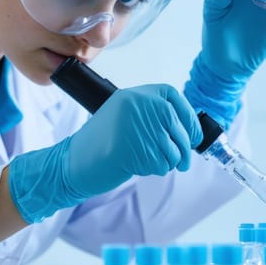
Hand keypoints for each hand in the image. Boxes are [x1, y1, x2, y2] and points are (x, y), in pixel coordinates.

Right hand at [8, 84, 203, 223]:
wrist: (72, 163)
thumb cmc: (99, 143)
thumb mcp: (123, 116)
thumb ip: (150, 115)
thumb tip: (187, 128)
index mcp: (134, 95)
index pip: (172, 97)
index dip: (188, 116)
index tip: (193, 133)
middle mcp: (138, 105)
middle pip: (179, 125)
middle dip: (185, 146)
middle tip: (183, 161)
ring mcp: (139, 126)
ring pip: (175, 147)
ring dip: (170, 161)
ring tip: (149, 161)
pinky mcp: (139, 148)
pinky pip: (163, 162)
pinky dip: (157, 169)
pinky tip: (139, 166)